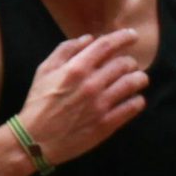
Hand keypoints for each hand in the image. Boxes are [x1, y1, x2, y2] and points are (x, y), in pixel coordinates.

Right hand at [15, 29, 148, 164]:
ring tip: (138, 79)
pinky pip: (132, 107)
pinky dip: (137, 100)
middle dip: (130, 61)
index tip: (132, 35)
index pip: (107, 45)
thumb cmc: (38, 103)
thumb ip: (65, 50)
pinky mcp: (106, 124)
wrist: (36, 140)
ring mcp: (101, 105)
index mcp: (76, 68)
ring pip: (133, 83)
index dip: (124, 37)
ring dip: (139, 78)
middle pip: (124, 63)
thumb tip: (89, 39)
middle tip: (129, 64)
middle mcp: (91, 84)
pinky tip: (135, 99)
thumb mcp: (44, 70)